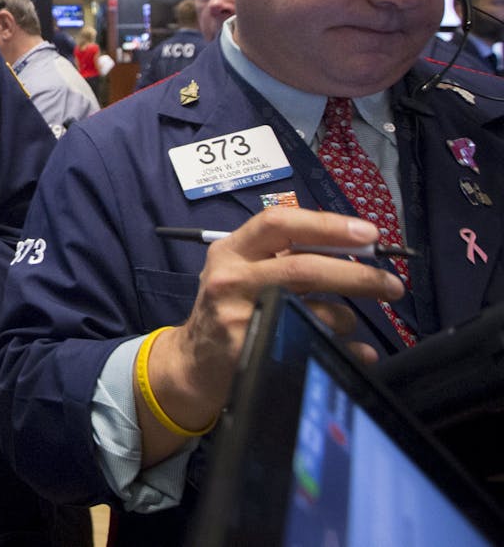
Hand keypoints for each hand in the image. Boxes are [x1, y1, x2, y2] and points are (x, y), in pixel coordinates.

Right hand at [139, 208, 402, 464]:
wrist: (193, 362)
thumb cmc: (229, 306)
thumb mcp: (242, 270)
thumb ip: (285, 254)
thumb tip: (358, 248)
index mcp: (232, 250)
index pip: (278, 223)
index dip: (326, 225)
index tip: (369, 234)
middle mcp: (231, 278)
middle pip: (305, 268)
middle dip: (358, 275)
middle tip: (391, 285)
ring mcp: (239, 317)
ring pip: (316, 310)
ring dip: (346, 318)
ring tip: (347, 322)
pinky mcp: (252, 352)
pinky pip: (316, 345)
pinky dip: (348, 349)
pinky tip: (356, 351)